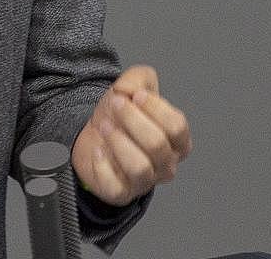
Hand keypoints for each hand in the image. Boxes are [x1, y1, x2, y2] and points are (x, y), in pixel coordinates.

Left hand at [71, 65, 191, 206]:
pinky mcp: (121, 193)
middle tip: (115, 104)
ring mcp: (145, 181)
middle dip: (132, 119)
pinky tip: (97, 149)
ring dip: (118, 142)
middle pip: (157, 144)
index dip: (156, 108)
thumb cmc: (119, 116)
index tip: (135, 95)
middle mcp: (166, 164)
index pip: (177, 126)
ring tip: (104, 125)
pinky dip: (103, 165)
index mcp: (177, 140)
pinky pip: (116, 186)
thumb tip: (131, 89)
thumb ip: (137, 79)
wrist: (92, 135)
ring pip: (140, 167)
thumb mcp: (130, 88)